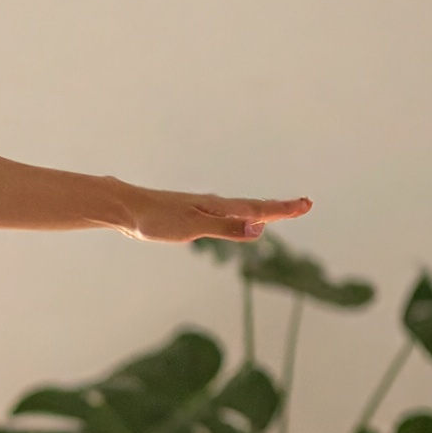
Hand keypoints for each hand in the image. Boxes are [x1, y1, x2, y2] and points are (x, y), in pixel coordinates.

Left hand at [116, 185, 311, 243]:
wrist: (124, 207)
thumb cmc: (155, 219)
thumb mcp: (192, 227)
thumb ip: (225, 228)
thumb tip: (260, 228)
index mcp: (218, 207)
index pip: (258, 209)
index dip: (283, 209)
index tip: (307, 204)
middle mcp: (213, 205)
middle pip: (253, 207)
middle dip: (279, 209)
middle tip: (304, 205)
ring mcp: (201, 208)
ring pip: (238, 210)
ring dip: (261, 211)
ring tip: (277, 213)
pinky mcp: (188, 214)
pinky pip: (223, 214)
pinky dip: (239, 216)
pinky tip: (234, 220)